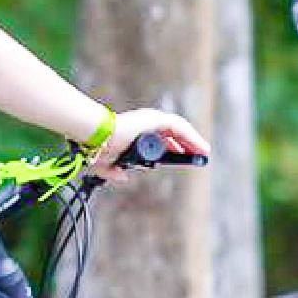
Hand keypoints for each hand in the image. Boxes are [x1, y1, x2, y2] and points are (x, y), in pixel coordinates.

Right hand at [93, 107, 210, 180]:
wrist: (94, 139)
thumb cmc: (96, 149)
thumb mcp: (106, 165)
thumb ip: (114, 172)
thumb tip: (123, 177)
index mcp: (136, 133)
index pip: (160, 138)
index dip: (172, 147)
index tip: (180, 156)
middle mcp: (145, 124)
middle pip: (173, 134)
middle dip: (186, 144)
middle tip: (197, 155)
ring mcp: (150, 120)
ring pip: (179, 130)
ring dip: (192, 140)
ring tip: (204, 152)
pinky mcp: (155, 119)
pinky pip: (179, 128)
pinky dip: (191, 137)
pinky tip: (200, 147)